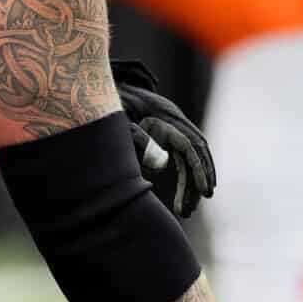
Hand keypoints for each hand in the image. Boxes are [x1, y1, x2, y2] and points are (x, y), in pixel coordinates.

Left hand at [111, 58, 213, 218]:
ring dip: (190, 185)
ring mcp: (169, 129)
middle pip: (196, 155)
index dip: (201, 169)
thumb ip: (140, 140)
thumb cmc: (108, 107)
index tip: (205, 192)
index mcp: (168, 117)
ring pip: (188, 160)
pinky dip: (183, 179)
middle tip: (192, 209)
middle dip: (199, 182)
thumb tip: (161, 165)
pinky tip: (179, 197)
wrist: (97, 90)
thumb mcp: (120, 123)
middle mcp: (173, 123)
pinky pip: (179, 160)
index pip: (192, 147)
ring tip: (184, 211)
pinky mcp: (162, 136)